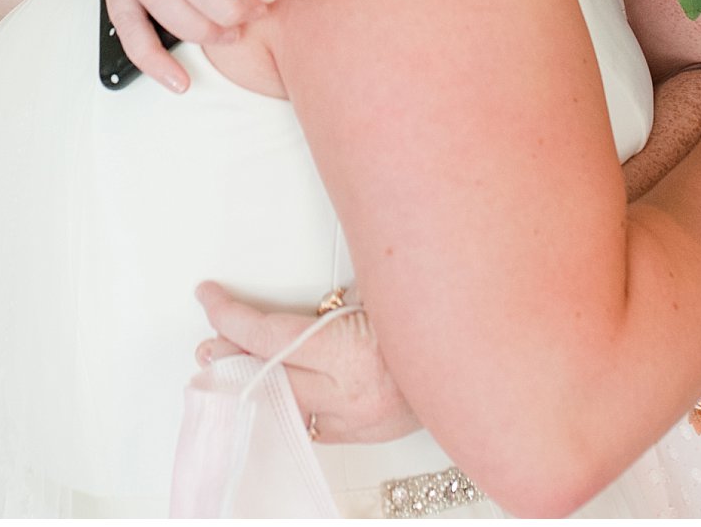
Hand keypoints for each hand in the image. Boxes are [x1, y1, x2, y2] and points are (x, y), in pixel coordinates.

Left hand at [194, 282, 421, 444]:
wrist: (492, 367)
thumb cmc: (438, 313)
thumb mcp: (385, 286)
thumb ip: (344, 285)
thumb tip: (307, 266)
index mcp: (351, 354)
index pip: (268, 337)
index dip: (230, 316)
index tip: (207, 296)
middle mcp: (351, 395)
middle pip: (269, 378)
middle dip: (232, 359)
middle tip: (207, 348)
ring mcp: (359, 420)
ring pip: (288, 407)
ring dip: (259, 385)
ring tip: (230, 369)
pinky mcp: (369, 433)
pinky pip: (318, 424)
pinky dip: (295, 406)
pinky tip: (278, 396)